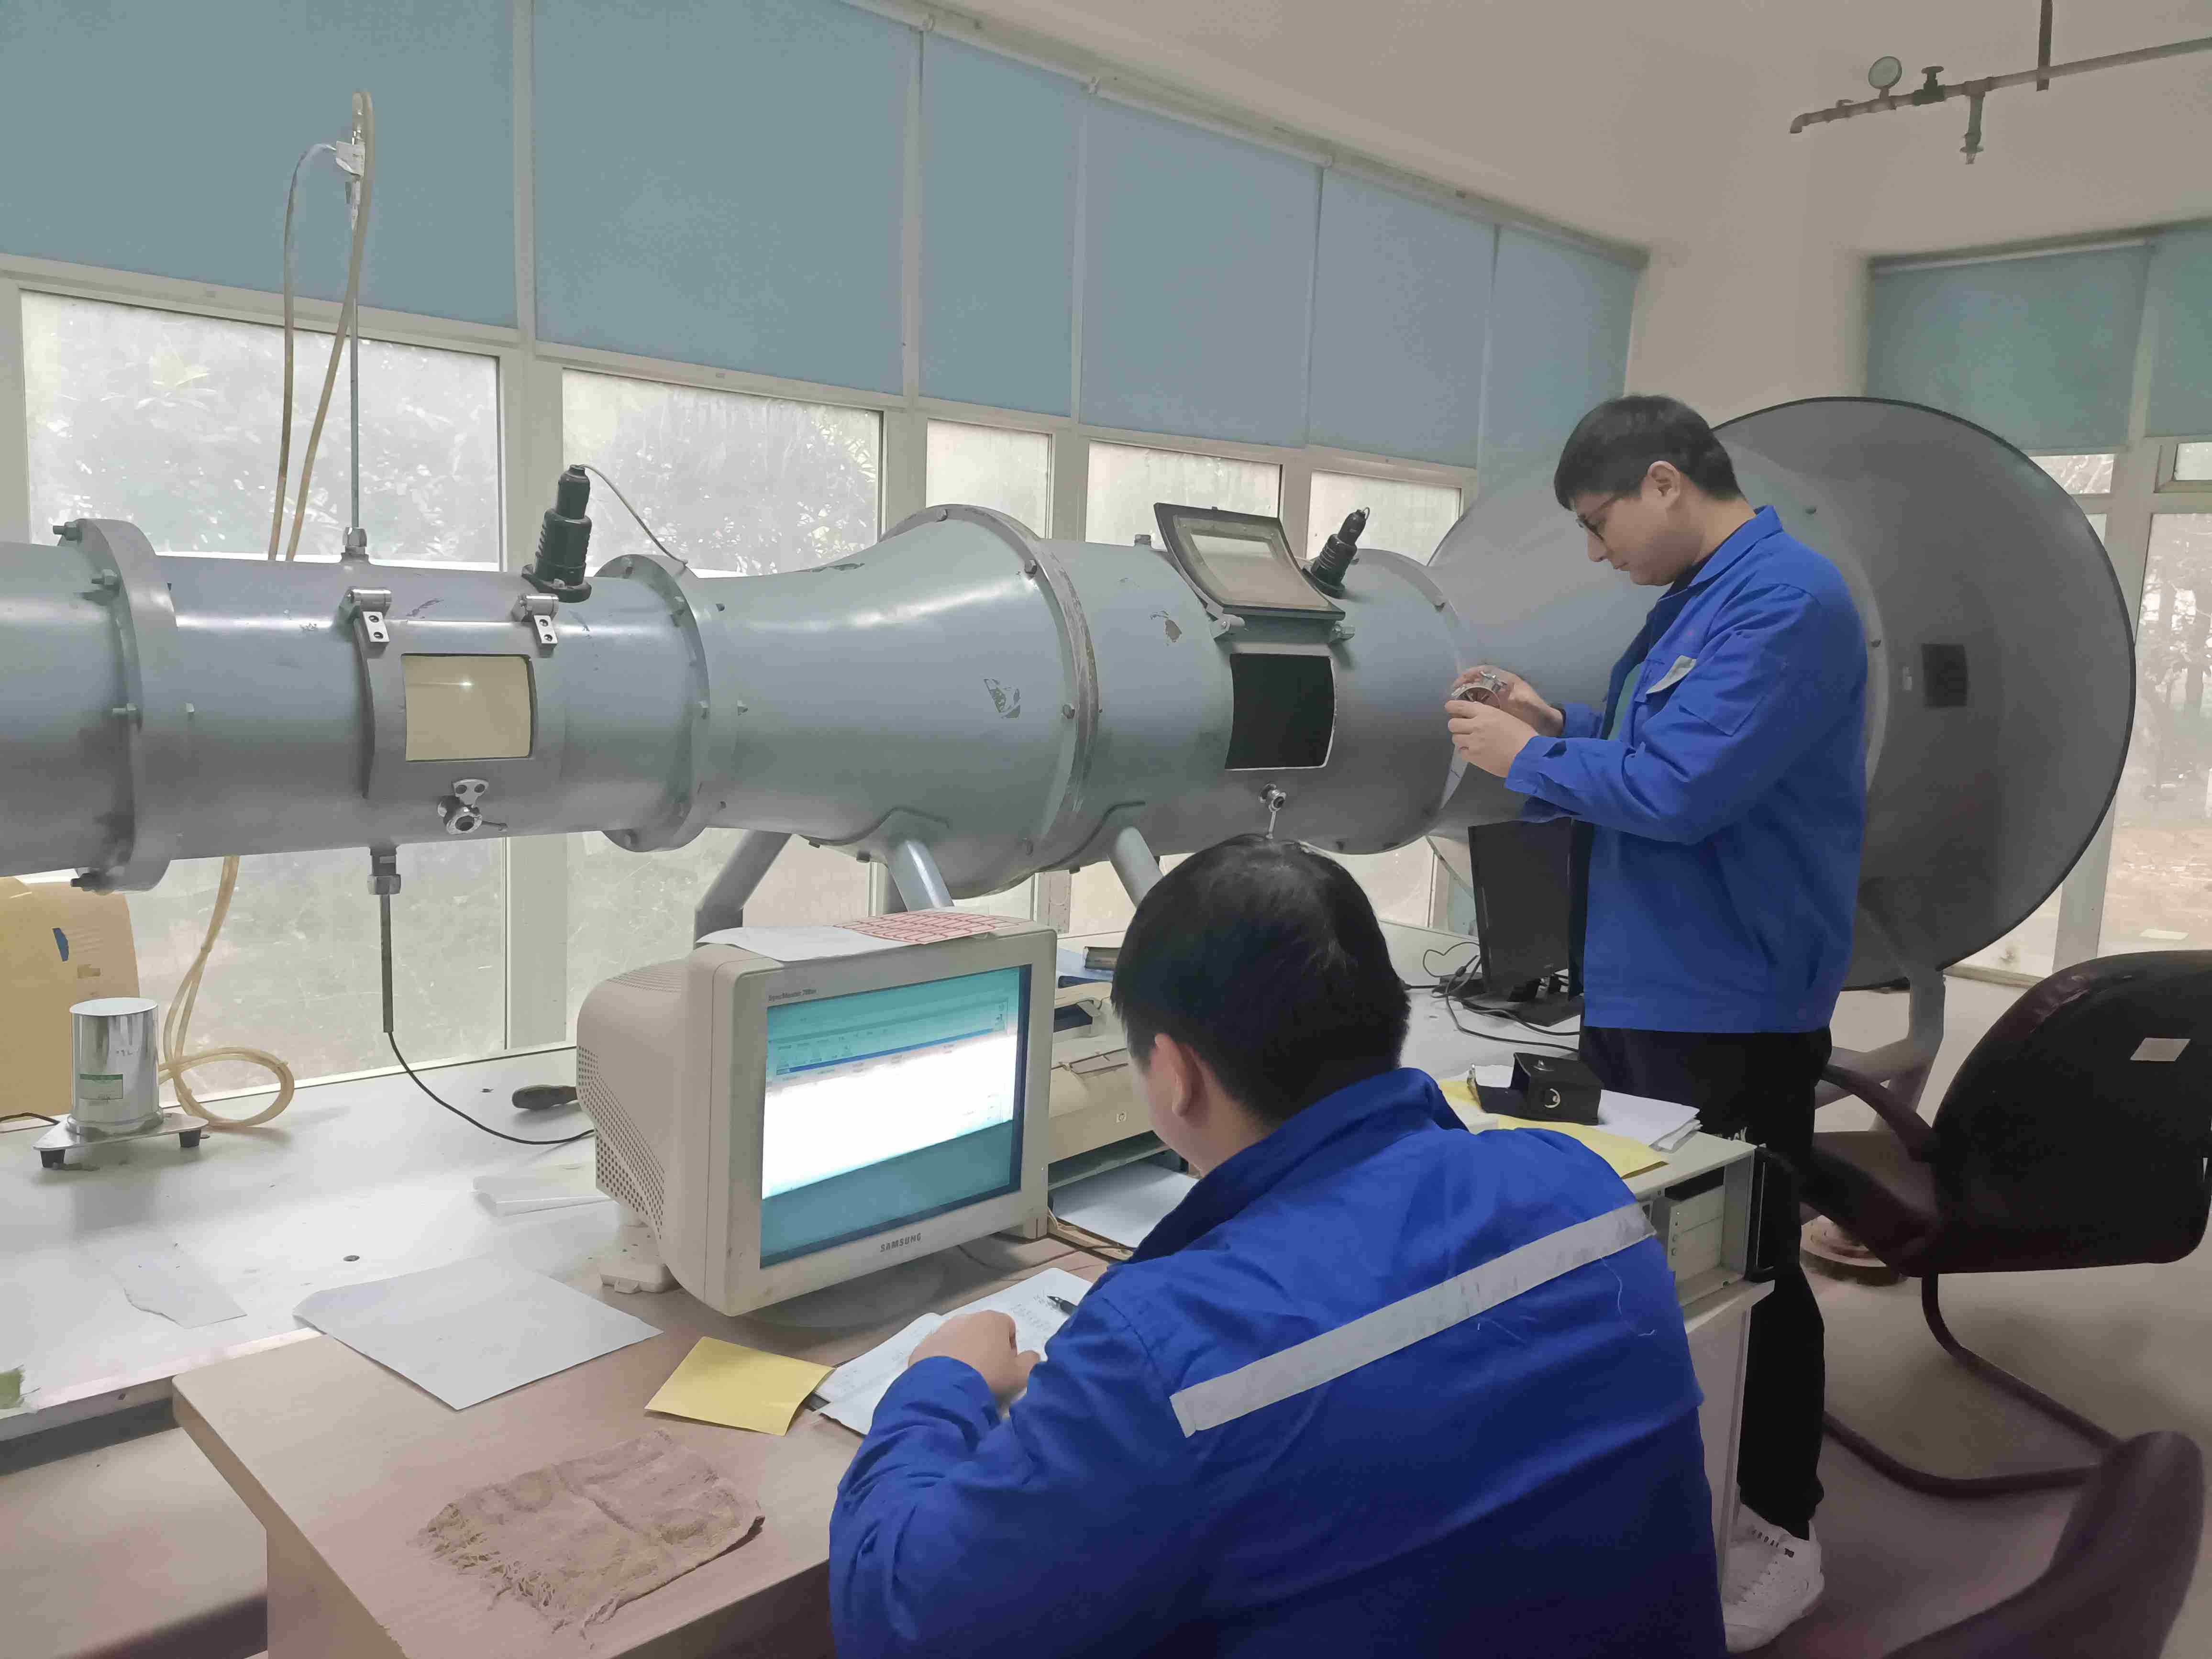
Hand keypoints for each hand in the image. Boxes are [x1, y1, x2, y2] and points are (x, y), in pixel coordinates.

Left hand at [907, 1311, 1039, 1404]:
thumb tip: (1032, 1356)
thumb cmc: (989, 1376)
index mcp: (993, 1320)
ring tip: (965, 1379)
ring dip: (964, 1354)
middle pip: (983, 1332)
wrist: (945, 1388)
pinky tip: (946, 1380)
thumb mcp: (1020, 1375)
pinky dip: (944, 1362)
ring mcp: (943, 1330)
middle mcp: (967, 1318)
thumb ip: (1031, 1362)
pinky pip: (939, 1352)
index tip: (1005, 1368)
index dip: (1010, 1349)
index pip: (1009, 1328)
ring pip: (960, 1340)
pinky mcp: (924, 1345)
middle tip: (986, 1375)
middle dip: (986, 1349)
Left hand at [1445, 697, 1543, 778]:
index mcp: (1485, 713)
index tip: (1450, 708)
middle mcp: (1475, 726)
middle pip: (1452, 724)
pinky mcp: (1473, 757)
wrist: (1527, 755)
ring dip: (1461, 738)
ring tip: (1470, 741)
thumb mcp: (1505, 717)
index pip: (1459, 706)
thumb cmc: (1523, 734)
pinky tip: (1475, 752)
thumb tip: (1478, 716)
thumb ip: (1489, 715)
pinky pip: (1461, 752)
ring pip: (1455, 738)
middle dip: (1455, 725)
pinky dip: (1466, 751)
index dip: (1451, 707)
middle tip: (1463, 728)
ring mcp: (1473, 742)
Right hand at [1448, 666, 1563, 737]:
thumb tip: (1512, 697)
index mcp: (1509, 681)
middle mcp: (1501, 687)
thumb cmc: (1538, 713)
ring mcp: (1498, 697)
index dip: (1471, 673)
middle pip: (1478, 680)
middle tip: (1454, 695)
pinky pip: (1480, 704)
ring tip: (1456, 706)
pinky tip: (1465, 715)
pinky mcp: (1497, 708)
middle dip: (1465, 685)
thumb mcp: (1531, 705)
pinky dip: (1471, 707)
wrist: (1545, 726)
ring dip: (1466, 696)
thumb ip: (1522, 700)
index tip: (1460, 681)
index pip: (1486, 671)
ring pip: (1477, 691)